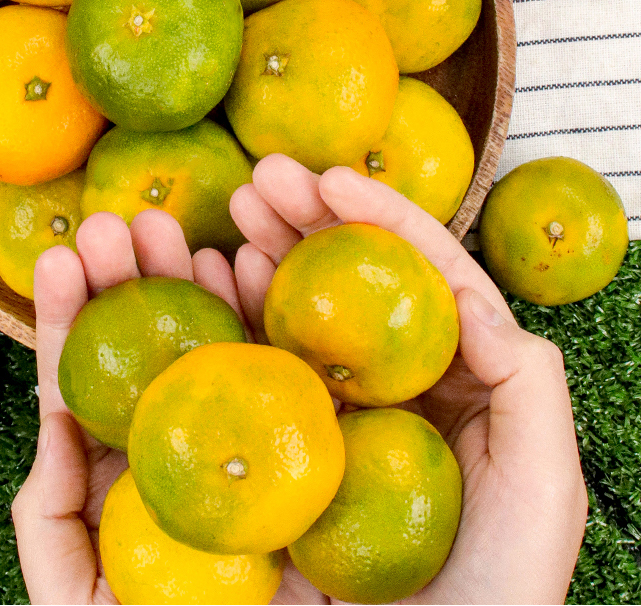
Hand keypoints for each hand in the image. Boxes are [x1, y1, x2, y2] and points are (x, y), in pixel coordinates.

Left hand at [12, 207, 247, 605]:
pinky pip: (286, 380)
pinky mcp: (309, 463)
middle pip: (150, 349)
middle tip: (121, 224)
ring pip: (214, 349)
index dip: (75, 319)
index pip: (91, 386)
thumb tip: (55, 424)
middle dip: (132, 279)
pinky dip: (267, 318)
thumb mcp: (75, 601)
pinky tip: (249, 268)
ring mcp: (246, 452)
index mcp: (125, 478)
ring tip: (170, 231)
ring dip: (191, 281)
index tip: (67, 257)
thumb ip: (52, 523)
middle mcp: (184, 454)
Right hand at [231, 157, 587, 605]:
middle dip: (295, 222)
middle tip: (255, 179)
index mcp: (450, 388)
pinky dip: (209, 337)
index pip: (413, 281)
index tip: (327, 177)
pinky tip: (196, 290)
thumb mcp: (544, 486)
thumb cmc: (504, 596)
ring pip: (280, 326)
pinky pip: (236, 396)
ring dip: (244, 262)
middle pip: (338, 288)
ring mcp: (325, 437)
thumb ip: (526, 382)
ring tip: (219, 213)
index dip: (373, 221)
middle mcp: (383, 401)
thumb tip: (464, 293)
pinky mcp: (274, 482)